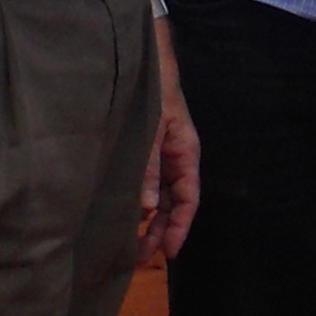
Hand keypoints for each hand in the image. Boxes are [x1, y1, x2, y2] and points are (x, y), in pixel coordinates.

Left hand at [138, 26, 201, 265]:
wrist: (143, 58)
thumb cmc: (153, 89)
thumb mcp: (152, 128)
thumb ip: (148, 167)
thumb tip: (149, 208)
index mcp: (185, 152)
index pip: (189, 198)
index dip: (181, 226)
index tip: (168, 251)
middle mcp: (175, 158)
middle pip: (174, 203)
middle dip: (161, 230)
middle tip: (140, 258)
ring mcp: (160, 155)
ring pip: (160, 197)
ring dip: (149, 221)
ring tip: (131, 245)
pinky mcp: (144, 151)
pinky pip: (146, 183)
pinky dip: (139, 202)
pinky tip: (126, 216)